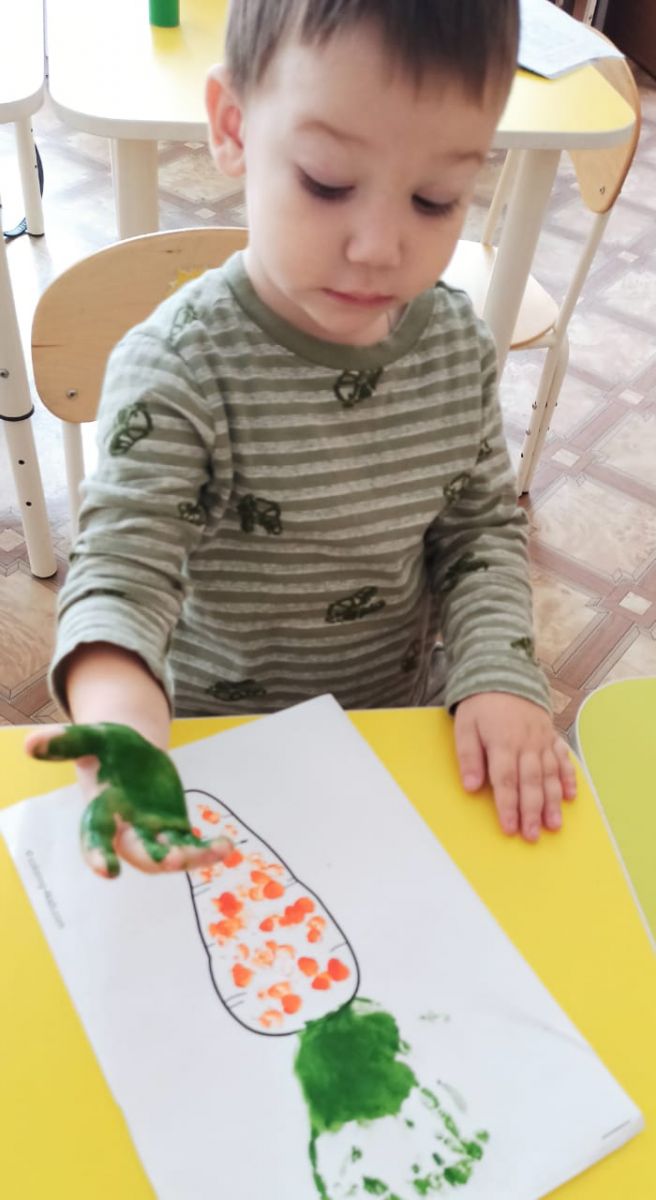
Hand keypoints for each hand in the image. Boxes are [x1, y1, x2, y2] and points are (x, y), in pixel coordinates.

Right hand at [24, 723, 232, 878]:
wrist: (130, 752)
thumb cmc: (106, 747)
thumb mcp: (90, 737)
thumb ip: (66, 742)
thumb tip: (30, 744)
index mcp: (101, 811)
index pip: (95, 838)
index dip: (98, 855)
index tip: (108, 872)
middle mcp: (126, 829)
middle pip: (140, 853)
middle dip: (157, 859)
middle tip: (176, 859)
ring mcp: (152, 832)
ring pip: (170, 854)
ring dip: (190, 858)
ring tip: (215, 850)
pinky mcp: (173, 829)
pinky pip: (191, 847)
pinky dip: (207, 850)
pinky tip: (226, 846)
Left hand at [453, 693, 576, 841]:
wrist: (505, 674)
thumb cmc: (480, 705)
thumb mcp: (464, 726)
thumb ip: (468, 757)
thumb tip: (470, 787)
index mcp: (503, 742)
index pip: (506, 780)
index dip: (508, 806)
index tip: (510, 829)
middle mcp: (527, 743)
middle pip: (531, 782)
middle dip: (532, 811)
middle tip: (533, 836)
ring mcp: (542, 740)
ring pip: (550, 775)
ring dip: (552, 801)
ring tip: (554, 825)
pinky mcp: (552, 736)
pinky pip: (563, 759)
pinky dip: (568, 778)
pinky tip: (571, 797)